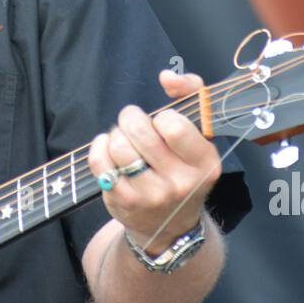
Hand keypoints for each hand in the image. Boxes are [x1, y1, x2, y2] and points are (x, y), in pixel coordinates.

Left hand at [87, 69, 220, 256]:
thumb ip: (192, 93)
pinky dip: (99, 148)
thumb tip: (167, 76)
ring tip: (122, 139)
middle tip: (132, 122)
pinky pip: (100, 163)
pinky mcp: (124, 202)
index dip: (161, 118)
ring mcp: (150, 196)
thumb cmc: (182, 168)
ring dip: (115, 134)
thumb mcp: (199, 135)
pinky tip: (107, 149)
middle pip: (139, 132)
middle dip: (130, 118)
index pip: (173, 126)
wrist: (170, 226)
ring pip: (118, 146)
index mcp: (205, 163)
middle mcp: (180, 183)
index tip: (162, 125)